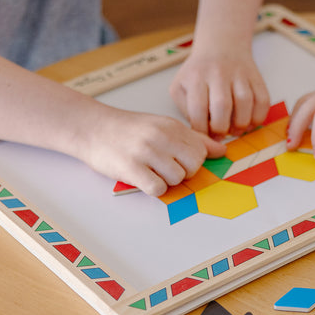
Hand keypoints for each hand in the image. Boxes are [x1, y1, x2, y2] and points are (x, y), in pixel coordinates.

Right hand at [76, 106, 225, 196]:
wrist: (92, 127)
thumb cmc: (129, 129)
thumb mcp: (163, 126)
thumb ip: (194, 139)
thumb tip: (222, 151)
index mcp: (171, 126)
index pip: (201, 152)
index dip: (191, 161)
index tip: (176, 159)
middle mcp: (161, 136)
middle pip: (193, 166)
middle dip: (182, 173)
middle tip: (164, 168)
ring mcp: (146, 152)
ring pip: (176, 179)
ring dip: (165, 181)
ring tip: (150, 170)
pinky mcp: (131, 168)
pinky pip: (157, 188)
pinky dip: (153, 188)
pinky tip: (143, 178)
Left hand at [170, 49, 269, 136]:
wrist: (221, 45)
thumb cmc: (198, 72)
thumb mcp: (180, 87)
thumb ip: (186, 110)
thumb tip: (202, 132)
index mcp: (196, 77)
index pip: (197, 109)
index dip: (202, 130)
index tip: (205, 136)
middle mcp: (218, 73)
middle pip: (222, 105)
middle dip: (221, 128)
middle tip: (221, 134)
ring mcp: (239, 74)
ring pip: (245, 102)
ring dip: (241, 123)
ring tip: (235, 130)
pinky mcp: (256, 77)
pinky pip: (263, 100)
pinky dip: (258, 117)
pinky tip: (249, 122)